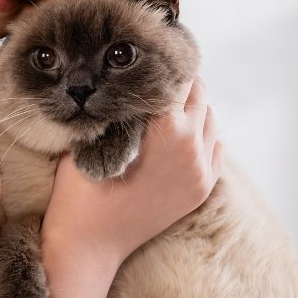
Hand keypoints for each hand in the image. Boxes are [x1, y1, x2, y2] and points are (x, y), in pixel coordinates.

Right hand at [42, 74, 222, 271]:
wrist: (90, 241)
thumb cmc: (82, 184)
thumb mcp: (96, 132)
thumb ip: (122, 106)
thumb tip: (131, 78)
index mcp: (164, 125)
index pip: (176, 76)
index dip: (162, 63)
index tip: (151, 56)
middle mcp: (190, 144)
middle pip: (198, 94)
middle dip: (178, 83)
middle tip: (157, 78)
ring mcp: (200, 169)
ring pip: (210, 120)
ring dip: (192, 109)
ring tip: (167, 106)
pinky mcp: (202, 189)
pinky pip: (215, 148)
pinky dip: (202, 136)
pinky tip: (181, 134)